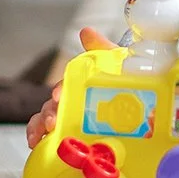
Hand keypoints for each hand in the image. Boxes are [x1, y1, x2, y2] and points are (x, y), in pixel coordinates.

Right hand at [25, 27, 115, 148]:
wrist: (141, 101)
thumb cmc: (122, 79)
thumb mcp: (114, 63)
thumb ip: (100, 48)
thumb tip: (86, 31)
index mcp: (79, 85)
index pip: (64, 86)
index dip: (60, 90)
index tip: (57, 96)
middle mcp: (71, 101)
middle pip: (52, 106)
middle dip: (47, 113)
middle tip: (51, 122)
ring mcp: (70, 119)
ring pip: (47, 121)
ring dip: (39, 127)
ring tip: (38, 138)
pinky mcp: (73, 136)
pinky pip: (52, 139)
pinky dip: (40, 140)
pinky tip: (36, 146)